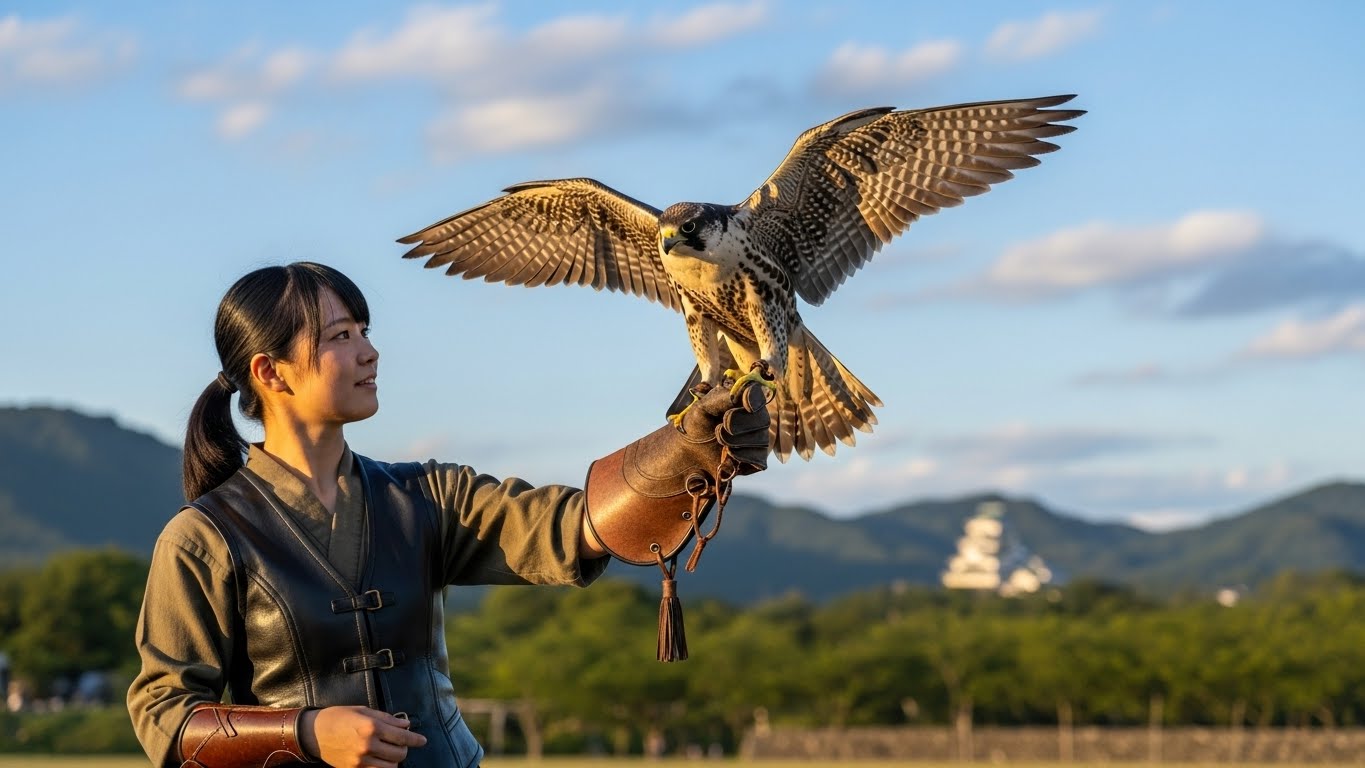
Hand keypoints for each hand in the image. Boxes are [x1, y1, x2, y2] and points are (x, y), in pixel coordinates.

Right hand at [300, 706, 425, 767]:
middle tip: (401, 743)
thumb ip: (387, 718)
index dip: (415, 739)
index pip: (402, 737)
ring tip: (390, 751)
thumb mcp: (363, 711)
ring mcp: (360, 760)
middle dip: (405, 748)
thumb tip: (406, 725)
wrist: (313, 733)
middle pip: (399, 754)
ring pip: (391, 767)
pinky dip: (383, 767)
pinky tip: (381, 760)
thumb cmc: (338, 717)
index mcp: (371, 727)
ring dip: (395, 760)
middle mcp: (368, 745)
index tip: (422, 741)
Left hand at [678, 381, 769, 475]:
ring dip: (735, 442)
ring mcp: (760, 440)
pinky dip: (741, 457)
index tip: (747, 406)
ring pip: (761, 440)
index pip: (757, 396)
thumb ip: (721, 399)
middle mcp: (758, 418)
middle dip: (737, 424)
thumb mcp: (703, 408)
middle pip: (761, 419)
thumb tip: (740, 395)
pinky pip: (758, 460)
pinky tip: (728, 455)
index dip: (754, 400)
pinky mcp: (757, 460)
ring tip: (720, 441)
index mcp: (745, 400)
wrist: (691, 451)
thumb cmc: (698, 425)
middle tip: (718, 428)